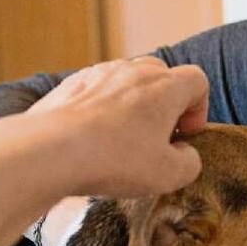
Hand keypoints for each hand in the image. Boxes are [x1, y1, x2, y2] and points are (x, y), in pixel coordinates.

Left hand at [29, 57, 208, 196]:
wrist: (48, 151)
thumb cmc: (114, 160)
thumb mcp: (168, 175)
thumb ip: (190, 162)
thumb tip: (184, 154)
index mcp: (165, 87)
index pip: (197, 80)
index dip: (198, 109)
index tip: (185, 135)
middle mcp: (134, 70)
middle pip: (162, 74)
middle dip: (165, 103)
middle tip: (156, 136)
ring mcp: (99, 73)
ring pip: (127, 80)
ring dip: (132, 104)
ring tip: (122, 138)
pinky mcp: (70, 84)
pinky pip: (96, 90)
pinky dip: (102, 107)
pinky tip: (92, 137)